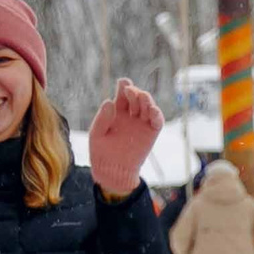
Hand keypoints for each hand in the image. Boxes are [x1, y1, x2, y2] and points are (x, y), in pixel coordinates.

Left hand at [87, 80, 163, 199]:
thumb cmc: (102, 151)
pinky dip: (157, 115)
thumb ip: (102, 119)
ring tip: (143, 98)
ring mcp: (142, 123)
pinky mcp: (151, 133)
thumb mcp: (96, 134)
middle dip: (135, 92)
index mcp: (117, 110)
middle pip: (137, 96)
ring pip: (148, 106)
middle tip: (130, 92)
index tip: (123, 83)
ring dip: (147, 100)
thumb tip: (109, 101)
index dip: (124, 85)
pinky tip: (153, 112)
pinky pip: (157, 121)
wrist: (113, 170)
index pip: (123, 92)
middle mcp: (131, 114)